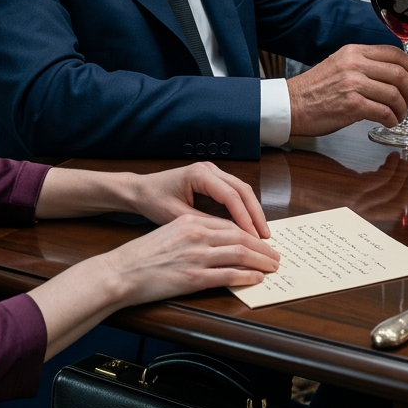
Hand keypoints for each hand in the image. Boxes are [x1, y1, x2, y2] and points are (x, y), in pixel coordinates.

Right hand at [101, 213, 279, 305]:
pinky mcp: (194, 277)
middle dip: (261, 247)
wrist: (122, 272)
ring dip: (260, 261)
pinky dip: (247, 276)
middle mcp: (196, 235)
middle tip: (274, 255)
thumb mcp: (169, 233)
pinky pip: (229, 275)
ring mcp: (196, 256)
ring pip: (239, 254)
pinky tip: (256, 279)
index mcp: (189, 222)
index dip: (249, 232)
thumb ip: (192, 233)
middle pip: (239, 237)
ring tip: (272, 266)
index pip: (228, 224)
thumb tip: (216, 242)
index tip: (261, 241)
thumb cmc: (142, 255)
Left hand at [127, 162, 269, 237]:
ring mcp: (212, 173)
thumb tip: (232, 238)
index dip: (246, 218)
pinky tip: (249, 228)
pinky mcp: (213, 181)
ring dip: (252, 212)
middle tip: (266, 238)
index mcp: (200, 174)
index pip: (231, 196)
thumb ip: (205, 224)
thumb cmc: (154, 201)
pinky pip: (234, 195)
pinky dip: (243, 210)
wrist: (141, 190)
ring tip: (261, 235)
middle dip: (255, 215)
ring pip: (241, 191)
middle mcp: (210, 169)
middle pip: (242, 190)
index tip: (255, 238)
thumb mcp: (177, 216)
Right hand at [288, 44, 407, 135]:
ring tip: (398, 114)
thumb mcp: (338, 65)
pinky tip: (389, 122)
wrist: (290, 104)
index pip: (393, 53)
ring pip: (394, 94)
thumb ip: (362, 65)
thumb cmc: (313, 89)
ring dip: (402, 108)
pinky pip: (384, 112)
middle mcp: (354, 64)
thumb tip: (390, 74)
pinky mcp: (352, 105)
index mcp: (352, 52)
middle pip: (399, 73)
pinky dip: (392, 119)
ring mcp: (353, 84)